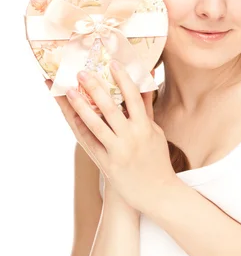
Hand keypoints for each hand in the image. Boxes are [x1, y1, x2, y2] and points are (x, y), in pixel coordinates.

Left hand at [45, 61, 176, 212]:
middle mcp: (131, 138)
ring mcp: (117, 151)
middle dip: (95, 88)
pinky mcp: (106, 163)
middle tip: (82, 72)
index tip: (113, 63)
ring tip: (68, 89)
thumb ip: (146, 108)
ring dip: (79, 105)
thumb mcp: (155, 132)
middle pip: (110, 108)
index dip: (123, 79)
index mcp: (146, 128)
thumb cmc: (156, 159)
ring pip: (94, 124)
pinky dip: (79, 126)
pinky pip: (89, 142)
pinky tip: (70, 113)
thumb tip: (147, 81)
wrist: (157, 192)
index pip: (134, 98)